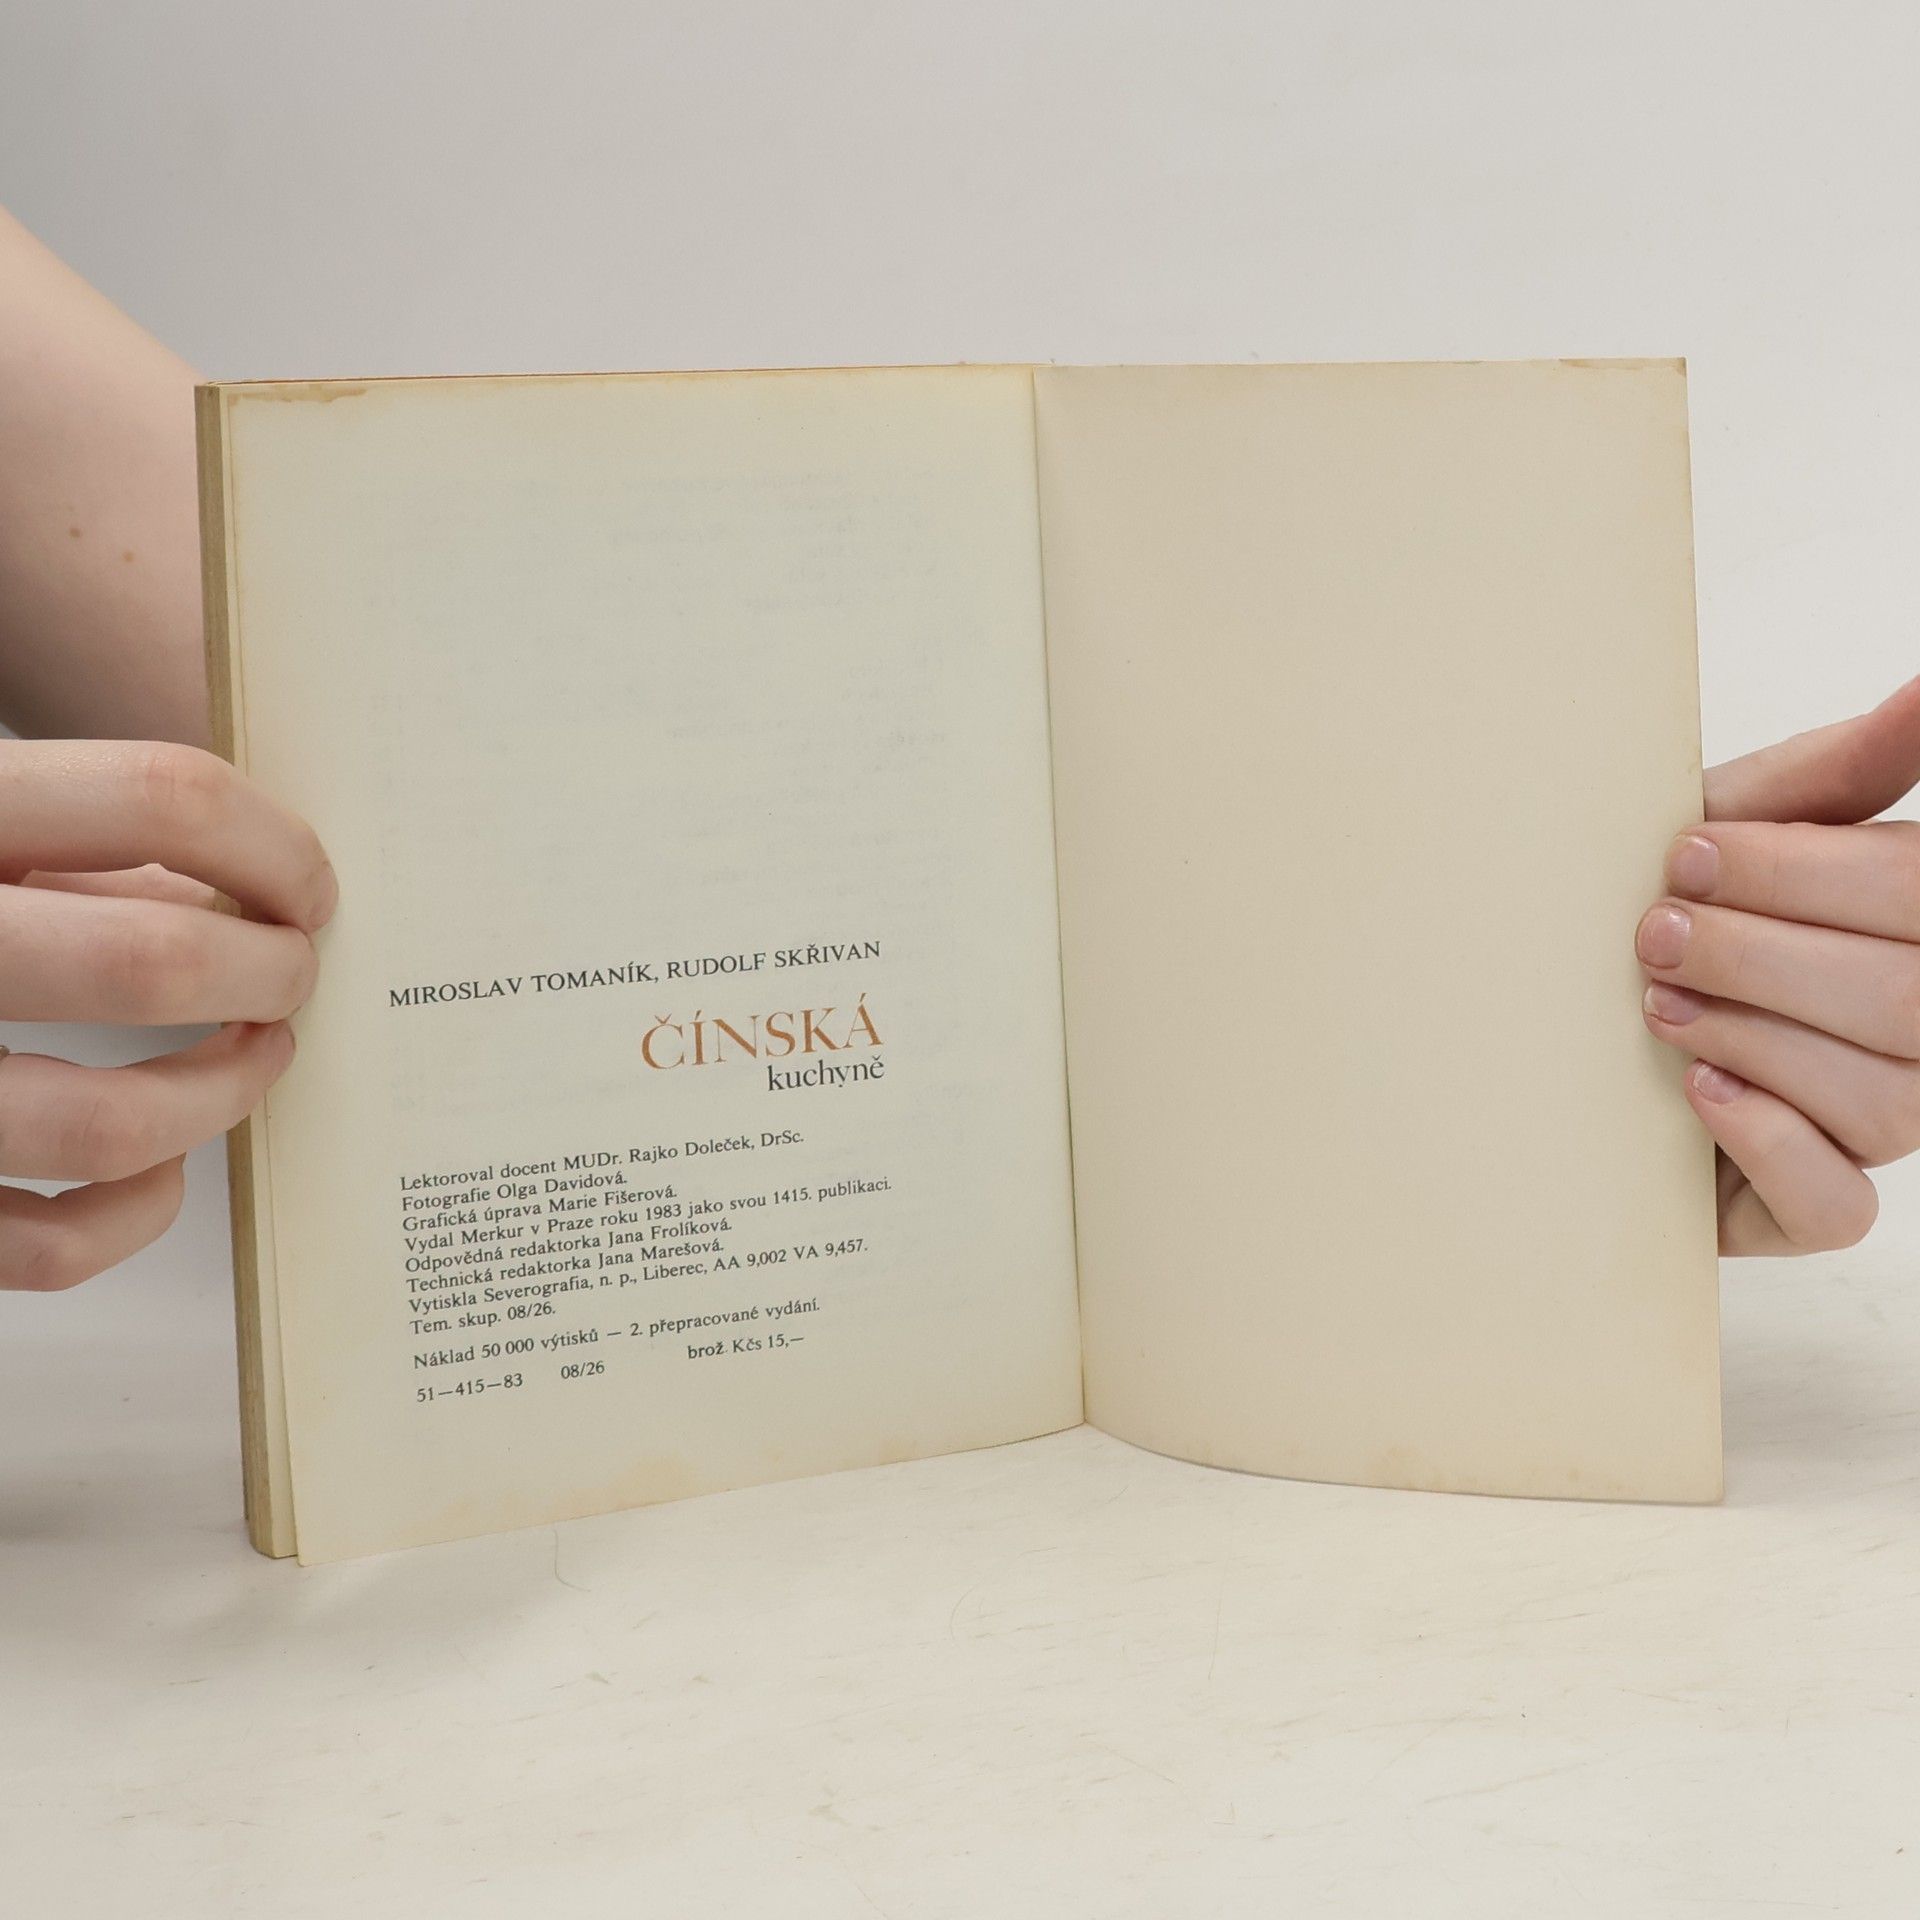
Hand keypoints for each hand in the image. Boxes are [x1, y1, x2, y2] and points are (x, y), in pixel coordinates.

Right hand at [0, 740, 333, 1289]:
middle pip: (154, 963)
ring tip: (255, 1055)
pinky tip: (164, 1163)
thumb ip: (104, 849)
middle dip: (268, 974)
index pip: (157, 799)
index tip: (310, 890)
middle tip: (293, 975)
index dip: (273, 849)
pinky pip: (49, 1246)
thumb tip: (263, 900)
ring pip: (112, 1126)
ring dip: (223, 1095)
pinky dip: (139, 1209)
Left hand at [1640, 675, 1919, 1253]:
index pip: (1914, 895)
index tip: (1687, 854)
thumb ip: (1831, 773)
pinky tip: (1698, 1089)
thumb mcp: (1731, 830)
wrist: (1552, 1027)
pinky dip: (1769, 1142)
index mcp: (1911, 929)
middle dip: (1764, 955)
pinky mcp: (1809, 1207)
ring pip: (1885, 1102)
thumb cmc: (1667, 919)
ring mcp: (1875, 1127)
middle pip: (1910, 1000)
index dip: (1805, 875)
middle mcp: (1917, 1030)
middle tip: (1652, 932)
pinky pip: (1837, 1204)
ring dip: (1754, 1039)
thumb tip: (1919, 689)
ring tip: (1656, 1006)